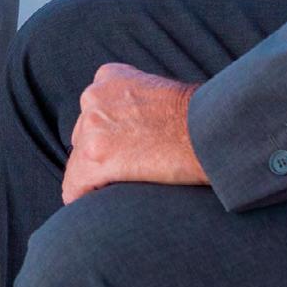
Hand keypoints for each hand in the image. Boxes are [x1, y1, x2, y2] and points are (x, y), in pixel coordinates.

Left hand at [60, 63, 207, 203]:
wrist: (212, 130)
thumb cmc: (198, 118)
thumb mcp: (157, 91)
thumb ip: (133, 103)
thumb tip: (126, 132)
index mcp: (109, 77)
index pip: (94, 114)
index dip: (110, 138)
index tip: (127, 153)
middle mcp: (94, 96)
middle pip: (84, 137)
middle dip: (102, 156)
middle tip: (132, 171)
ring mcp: (92, 126)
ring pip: (80, 162)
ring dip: (97, 178)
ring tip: (125, 189)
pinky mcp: (95, 156)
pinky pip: (74, 186)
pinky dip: (82, 198)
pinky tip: (95, 208)